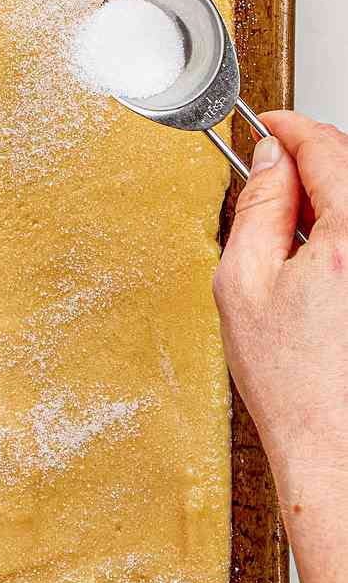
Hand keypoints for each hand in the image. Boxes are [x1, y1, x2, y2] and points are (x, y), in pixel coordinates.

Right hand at [213, 112, 347, 555]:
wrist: (338, 455)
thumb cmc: (293, 386)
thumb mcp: (244, 282)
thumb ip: (258, 207)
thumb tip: (270, 161)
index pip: (325, 147)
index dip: (289, 127)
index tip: (268, 127)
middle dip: (310, 163)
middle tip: (270, 185)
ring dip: (331, 202)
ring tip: (295, 243)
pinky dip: (344, 236)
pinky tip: (323, 270)